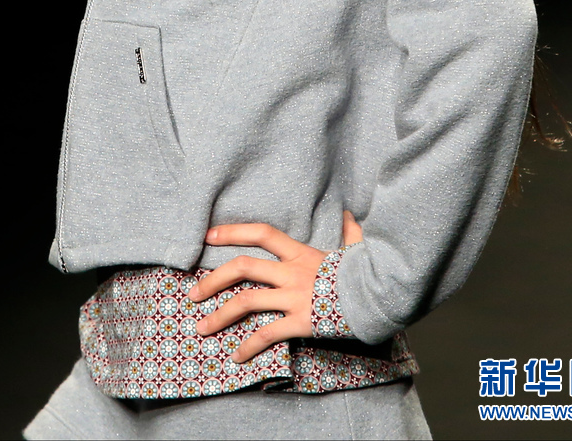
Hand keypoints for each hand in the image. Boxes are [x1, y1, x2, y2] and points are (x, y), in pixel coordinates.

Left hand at [186, 209, 363, 362]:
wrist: (379, 298)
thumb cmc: (366, 274)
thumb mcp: (355, 249)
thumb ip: (349, 233)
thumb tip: (350, 215)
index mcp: (300, 252)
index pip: (261, 233)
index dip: (233, 232)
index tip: (209, 235)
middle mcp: (291, 272)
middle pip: (243, 268)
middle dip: (213, 280)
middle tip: (192, 293)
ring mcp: (293, 297)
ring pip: (246, 302)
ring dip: (219, 316)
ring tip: (201, 328)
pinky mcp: (299, 322)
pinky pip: (267, 334)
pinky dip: (248, 347)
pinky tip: (236, 357)